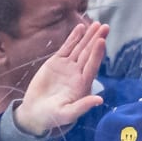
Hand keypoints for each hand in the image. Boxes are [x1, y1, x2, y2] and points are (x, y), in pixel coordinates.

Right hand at [16, 20, 107, 137]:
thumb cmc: (52, 117)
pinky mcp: (56, 62)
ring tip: (96, 24)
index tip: (102, 41)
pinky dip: (73, 38)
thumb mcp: (67, 114)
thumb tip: (99, 100)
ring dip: (88, 37)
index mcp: (82, 85)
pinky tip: (80, 28)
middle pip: (89, 54)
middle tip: (105, 26)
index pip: (92, 67)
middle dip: (97, 40)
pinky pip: (67, 47)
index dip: (97, 54)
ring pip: (80, 48)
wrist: (36, 112)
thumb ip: (83, 106)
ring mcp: (68, 67)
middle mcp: (78, 74)